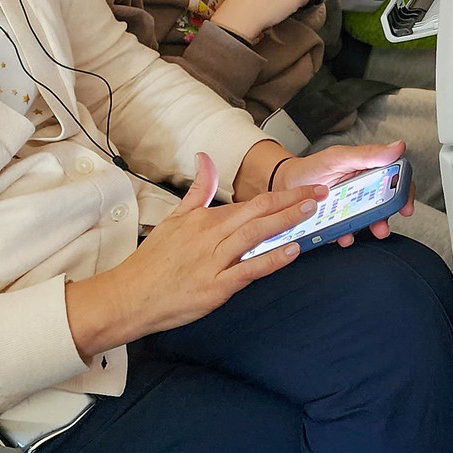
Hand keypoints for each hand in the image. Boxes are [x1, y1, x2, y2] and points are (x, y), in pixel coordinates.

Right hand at [63, 154, 309, 357]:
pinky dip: (271, 259)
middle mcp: (211, 235)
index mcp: (205, 218)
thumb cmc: (154, 260)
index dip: (284, 195)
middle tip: (322, 193)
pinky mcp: (215, 287)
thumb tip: (206, 158)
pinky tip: (292, 250)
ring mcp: (214, 261)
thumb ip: (198, 190)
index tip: (308, 189)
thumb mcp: (174, 218)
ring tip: (313, 211)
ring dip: (286, 221)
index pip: (251, 202)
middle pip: (259, 212)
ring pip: (256, 235)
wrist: (129, 295)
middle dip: (293, 201)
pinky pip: (248, 270)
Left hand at [277, 140, 411, 244]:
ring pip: (369, 219)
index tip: (404, 205)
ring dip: (368, 228)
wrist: (286, 185)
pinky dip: (347, 235)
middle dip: (387, 216)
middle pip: (386, 203)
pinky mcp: (340, 221)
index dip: (404, 191)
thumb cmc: (312, 168)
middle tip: (383, 226)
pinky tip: (342, 235)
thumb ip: (367, 154)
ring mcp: (353, 206)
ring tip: (360, 232)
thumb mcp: (338, 158)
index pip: (396, 178)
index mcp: (369, 169)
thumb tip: (397, 147)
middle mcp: (364, 188)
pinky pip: (349, 231)